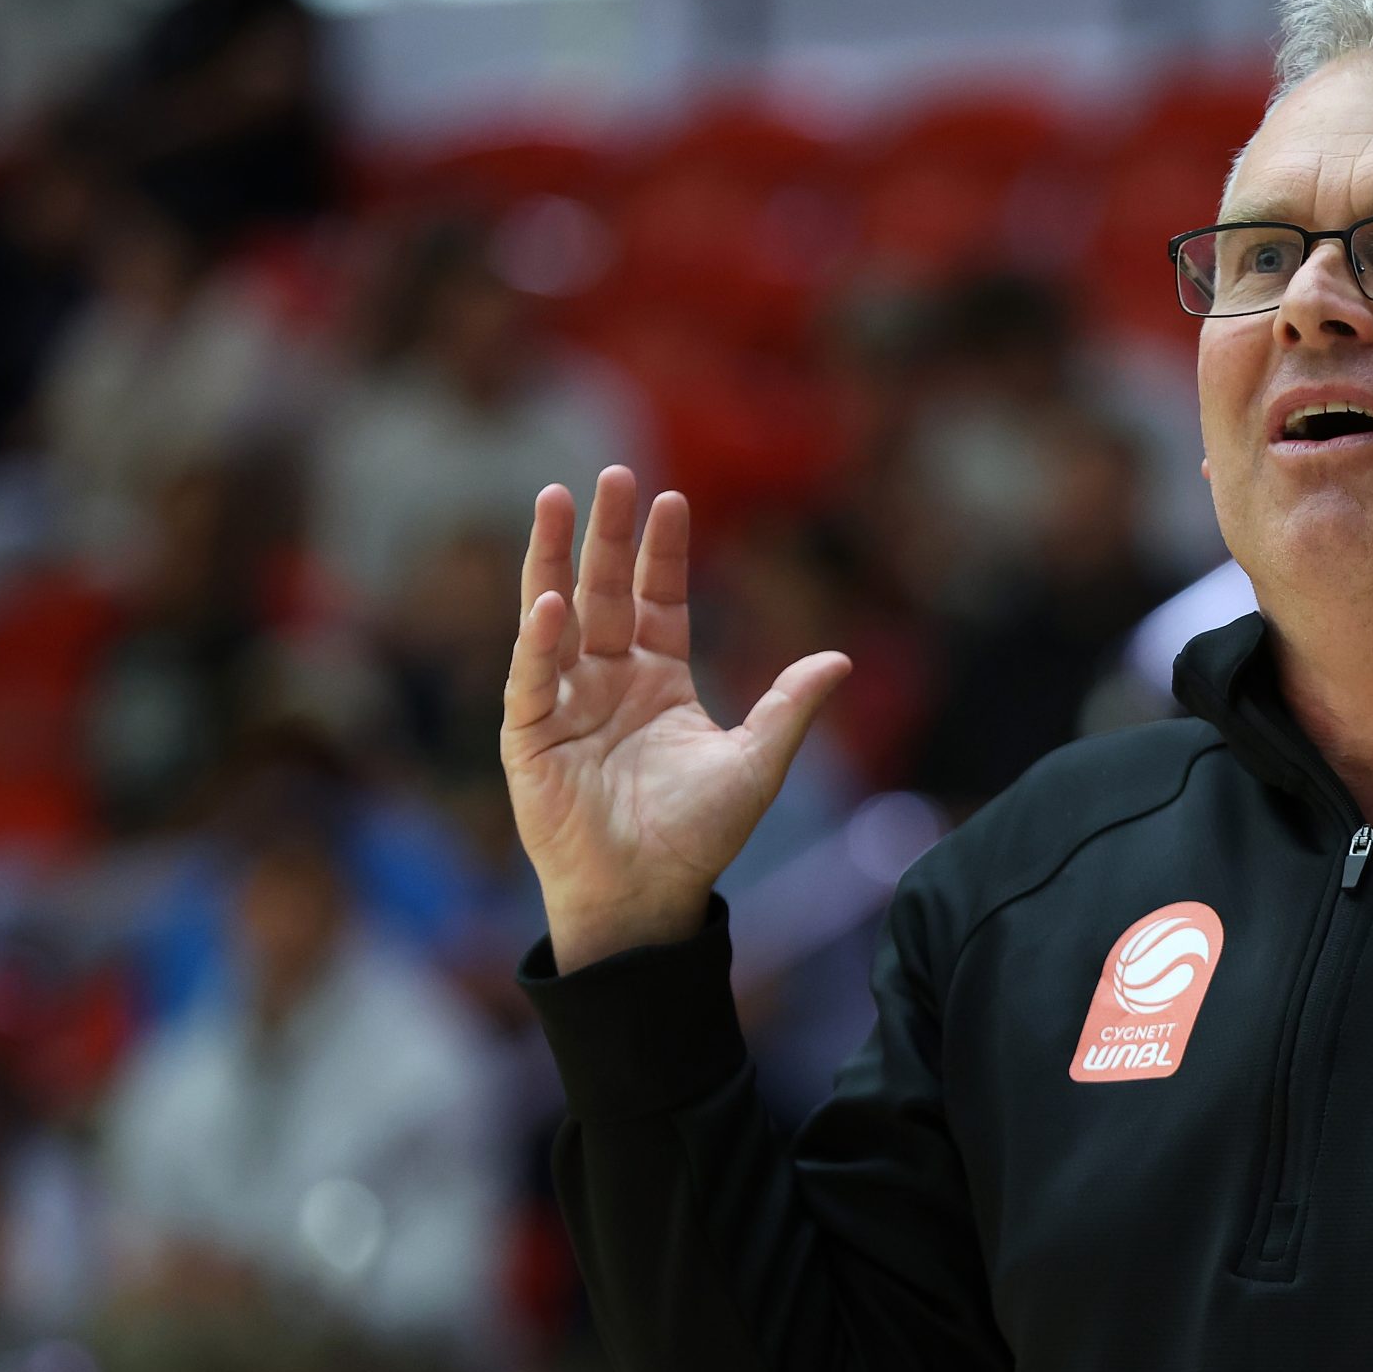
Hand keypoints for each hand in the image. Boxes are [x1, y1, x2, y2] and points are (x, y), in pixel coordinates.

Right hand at [500, 466, 850, 970]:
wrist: (648, 897)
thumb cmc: (696, 837)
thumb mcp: (755, 764)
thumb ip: (790, 707)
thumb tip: (842, 660)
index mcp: (659, 681)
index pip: (659, 599)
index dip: (664, 551)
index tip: (674, 499)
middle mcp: (607, 680)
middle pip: (606, 590)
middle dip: (609, 534)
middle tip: (611, 474)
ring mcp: (565, 703)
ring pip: (556, 616)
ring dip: (552, 559)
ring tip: (553, 498)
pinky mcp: (530, 737)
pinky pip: (534, 677)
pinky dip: (540, 641)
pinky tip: (550, 600)